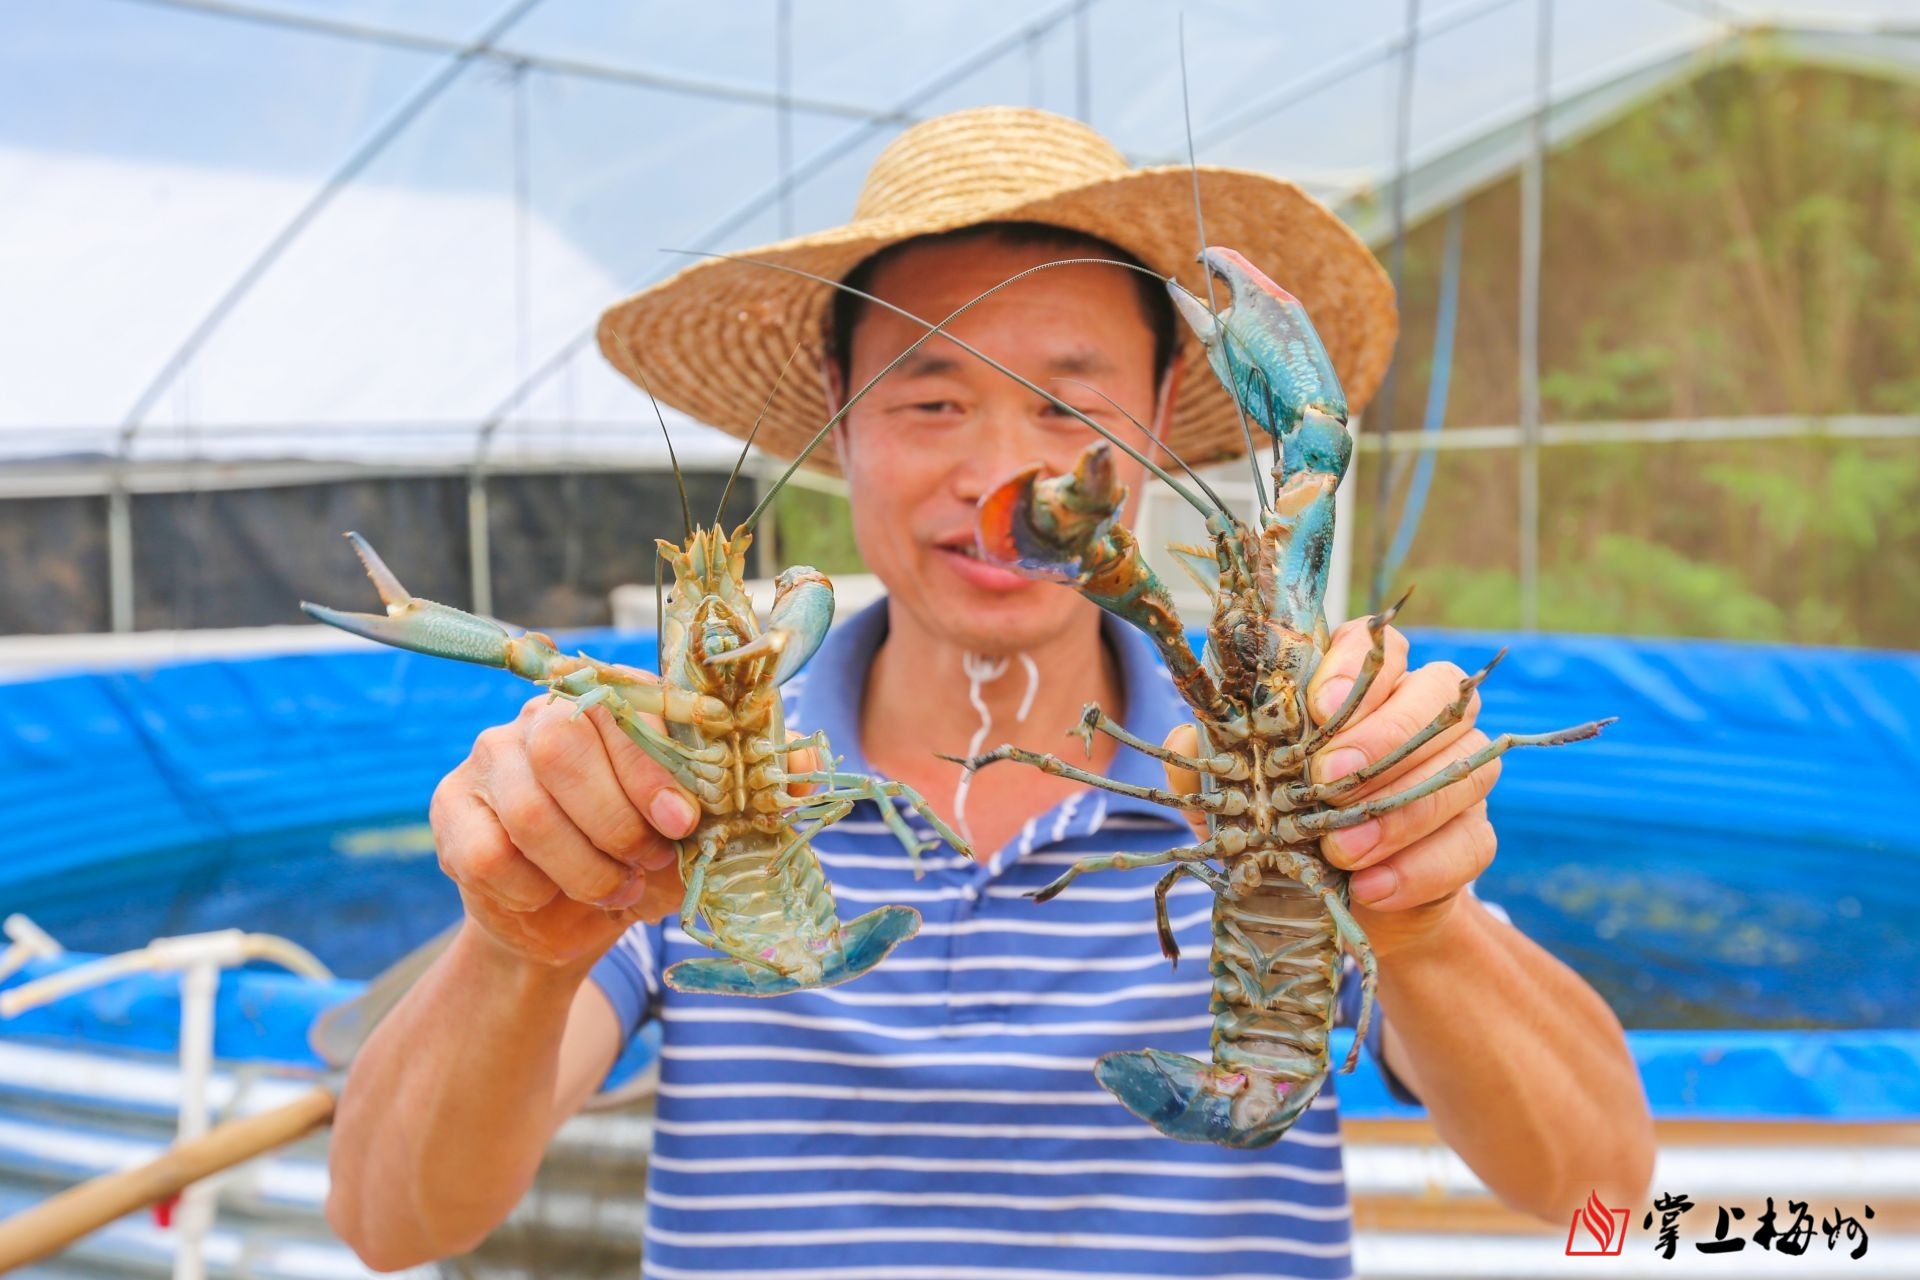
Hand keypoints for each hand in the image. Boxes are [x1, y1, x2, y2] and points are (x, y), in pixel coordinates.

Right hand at [430, 690, 698, 970]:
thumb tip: (705, 813)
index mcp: (606, 705)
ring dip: (583, 868)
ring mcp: (489, 757)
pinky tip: (549, 894)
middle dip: (615, 821)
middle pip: (561, 746)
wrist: (563, 919)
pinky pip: (490, 854)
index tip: (681, 822)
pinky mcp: (450, 806)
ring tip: (615, 890)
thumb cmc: (631, 860)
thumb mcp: (675, 841)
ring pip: (529, 812)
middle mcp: (540, 716)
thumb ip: (693, 820)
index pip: (620, 710)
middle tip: (646, 862)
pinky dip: (532, 890)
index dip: (651, 769)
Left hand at [1164, 618, 1496, 959]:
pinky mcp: (1474, 834)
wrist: (1339, 903)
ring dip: (1399, 812)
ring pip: (1464, 766)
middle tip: (1327, 782)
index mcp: (1363, 687)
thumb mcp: (1234, 799)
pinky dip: (1419, 867)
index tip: (1317, 708)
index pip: (1378, 646)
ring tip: (1344, 851)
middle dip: (1383, 735)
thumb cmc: (1281, 828)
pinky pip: (1471, 840)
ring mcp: (1456, 773)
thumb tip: (1189, 739)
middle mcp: (1421, 717)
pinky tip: (1372, 887)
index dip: (1353, 668)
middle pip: (1438, 691)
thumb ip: (1211, 764)